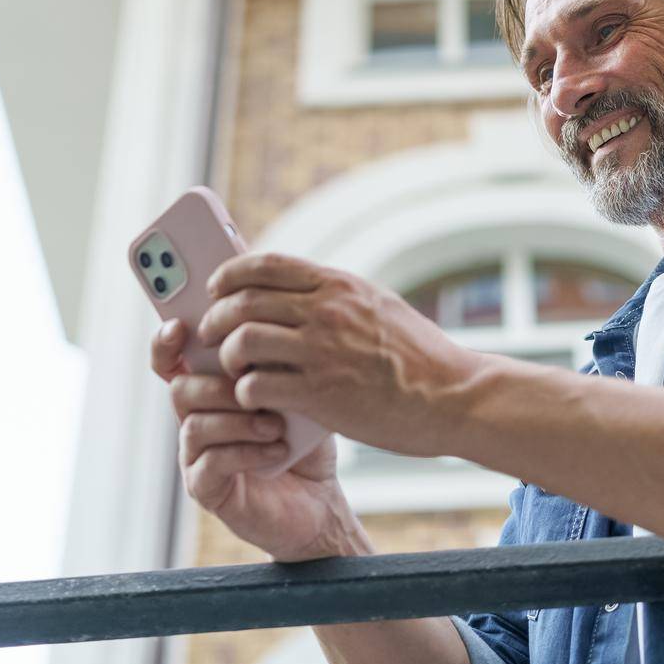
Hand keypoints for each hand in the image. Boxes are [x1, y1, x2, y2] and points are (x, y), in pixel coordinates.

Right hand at [150, 318, 353, 562]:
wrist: (319, 499)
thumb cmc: (304, 439)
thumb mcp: (292, 390)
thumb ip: (270, 362)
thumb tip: (263, 328)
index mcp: (209, 389)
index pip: (172, 360)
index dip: (167, 342)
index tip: (179, 326)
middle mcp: (195, 420)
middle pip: (179, 389)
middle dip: (219, 385)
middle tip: (255, 388)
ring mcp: (196, 457)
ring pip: (194, 425)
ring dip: (239, 421)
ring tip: (275, 425)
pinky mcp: (206, 490)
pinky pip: (211, 463)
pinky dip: (247, 452)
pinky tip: (277, 450)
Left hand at [197, 252, 484, 456]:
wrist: (453, 396)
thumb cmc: (418, 355)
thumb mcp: (378, 305)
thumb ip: (337, 298)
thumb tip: (297, 292)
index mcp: (340, 285)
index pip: (267, 264)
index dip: (231, 273)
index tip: (217, 286)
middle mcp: (327, 311)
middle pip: (244, 302)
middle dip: (216, 318)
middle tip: (210, 334)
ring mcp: (322, 351)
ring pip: (243, 341)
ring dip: (227, 357)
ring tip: (233, 370)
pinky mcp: (320, 394)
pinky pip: (257, 386)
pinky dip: (245, 392)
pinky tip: (254, 399)